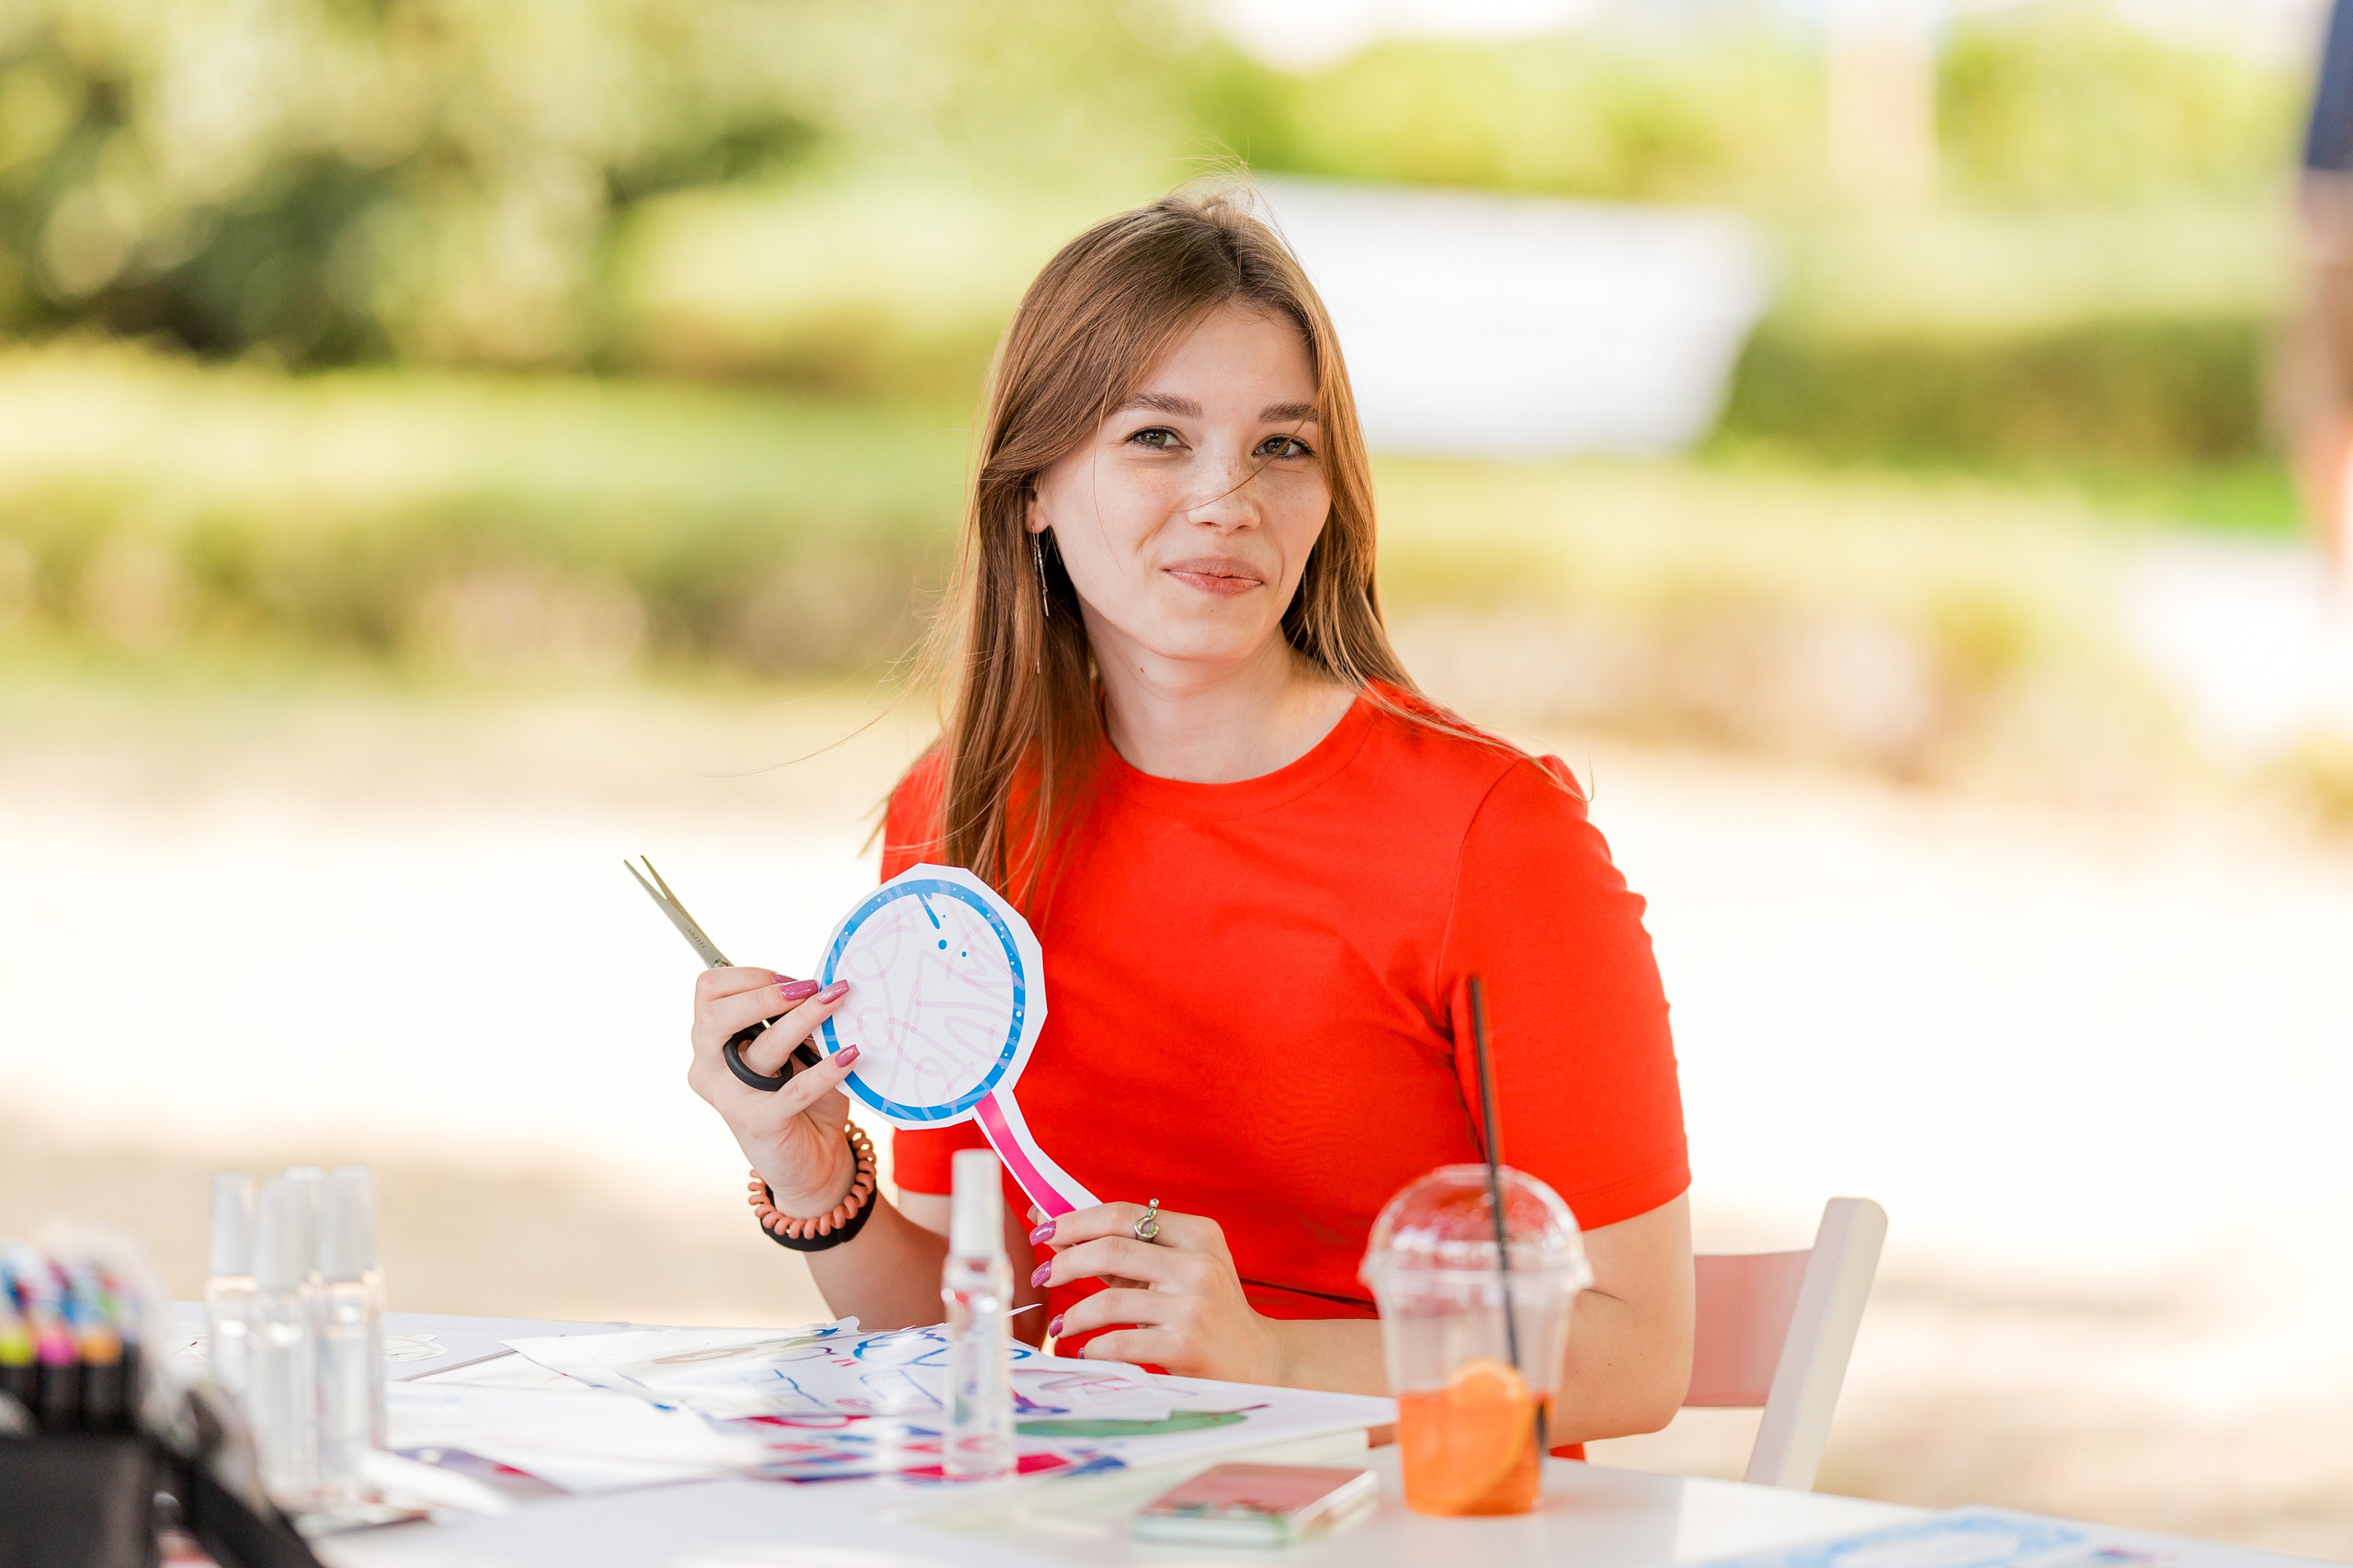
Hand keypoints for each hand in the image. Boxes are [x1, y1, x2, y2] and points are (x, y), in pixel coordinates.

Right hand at [685, 967, 860, 1215]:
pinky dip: (826, 1069)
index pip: (708, 991)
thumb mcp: (795, 1050)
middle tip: (809, 987)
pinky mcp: (759, 1124)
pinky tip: (851, 1054)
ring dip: (804, 1018)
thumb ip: (796, 1021)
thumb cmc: (801, 1097)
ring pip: (762, 1048)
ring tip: (837, 1000)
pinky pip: (795, 1090)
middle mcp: (709, 1070)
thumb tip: (821, 987)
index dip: (750, 977)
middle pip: (715, 1015)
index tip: (792, 981)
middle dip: (764, 993)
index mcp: (710, 1045)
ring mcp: (731, 1099)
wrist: (810, 1163)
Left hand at [1032, 1201, 1284, 1383]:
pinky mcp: (1187, 1345)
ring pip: (1110, 1300)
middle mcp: (1199, 1263)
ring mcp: (1194, 1305)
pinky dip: (1093, 1347)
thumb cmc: (1209, 1312)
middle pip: (1111, 1249)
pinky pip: (1119, 1342)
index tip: (1043, 1230)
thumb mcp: (1180, 1271)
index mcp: (1198, 1233)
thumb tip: (1058, 1233)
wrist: (1263, 1363)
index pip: (1124, 1213)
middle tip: (1041, 1276)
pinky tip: (1087, 1350)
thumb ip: (1128, 1254)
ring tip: (1061, 1325)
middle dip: (1065, 1262)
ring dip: (1074, 1314)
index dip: (1075, 1219)